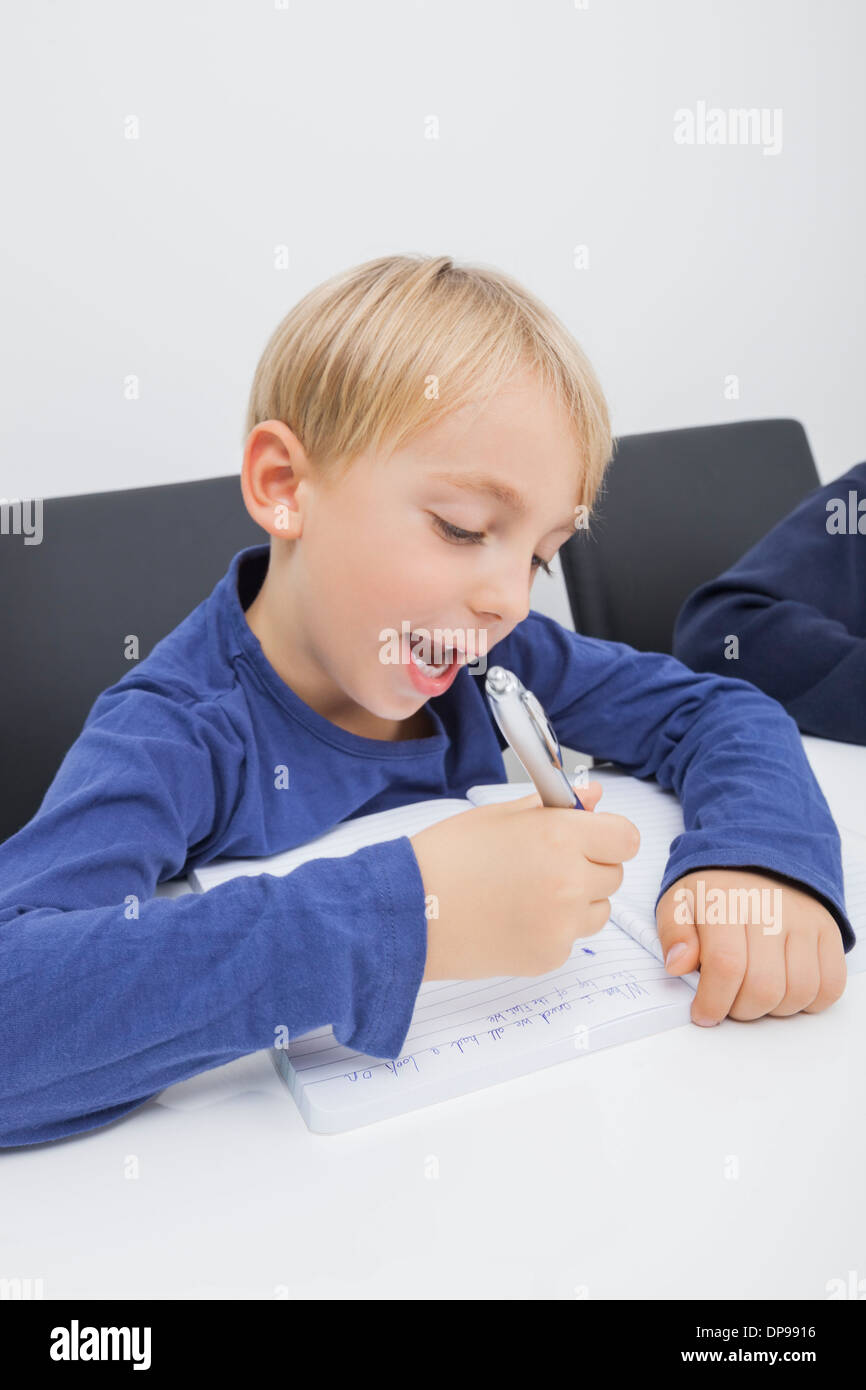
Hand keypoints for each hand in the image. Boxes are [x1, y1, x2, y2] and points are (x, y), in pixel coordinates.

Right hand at [411, 782, 639, 981]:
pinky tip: (513, 918)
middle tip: (546, 863)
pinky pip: (571, 937)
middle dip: (590, 866)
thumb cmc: (447, 856)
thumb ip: (554, 806)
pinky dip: (552, 929)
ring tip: (528, 893)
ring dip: (578, 900)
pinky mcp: (550, 956)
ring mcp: (562, 924)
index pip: (626, 838)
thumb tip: (596, 797)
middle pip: (615, 874)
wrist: (409, 910)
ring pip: (598, 909)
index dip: (609, 836)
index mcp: (560, 836)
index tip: (592, 837)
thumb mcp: (500, 815)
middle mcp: (569, 881)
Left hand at [656, 868, 846, 1025]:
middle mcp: (771, 909)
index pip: (726, 965)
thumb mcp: (679, 903)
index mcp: (727, 901)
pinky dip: (809, 1001)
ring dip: (773, 1009)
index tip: (704, 1013)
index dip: (713, 1001)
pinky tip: (785, 990)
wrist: (755, 861)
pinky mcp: (827, 932)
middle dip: (740, 1009)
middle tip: (728, 1002)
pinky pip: (830, 984)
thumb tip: (679, 965)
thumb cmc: (715, 892)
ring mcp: (804, 921)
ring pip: (798, 991)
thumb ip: (673, 934)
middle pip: (764, 987)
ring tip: (754, 994)